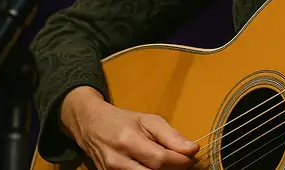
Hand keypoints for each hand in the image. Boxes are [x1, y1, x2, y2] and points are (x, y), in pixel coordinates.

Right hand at [60, 86, 198, 169]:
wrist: (91, 126)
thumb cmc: (124, 121)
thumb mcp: (149, 120)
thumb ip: (172, 136)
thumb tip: (193, 149)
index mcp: (128, 141)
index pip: (160, 159)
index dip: (180, 161)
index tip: (191, 157)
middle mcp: (117, 161)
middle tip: (181, 163)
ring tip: (168, 165)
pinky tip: (154, 168)